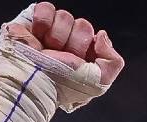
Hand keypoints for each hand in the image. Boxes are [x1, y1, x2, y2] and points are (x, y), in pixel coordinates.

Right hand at [5, 3, 124, 85]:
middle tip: (62, 58)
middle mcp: (65, 44)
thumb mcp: (99, 82)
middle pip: (82, 25)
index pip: (94, 37)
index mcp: (81, 57)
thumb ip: (114, 61)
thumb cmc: (61, 87)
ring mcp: (49, 33)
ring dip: (57, 36)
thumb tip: (102, 36)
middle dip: (74, 43)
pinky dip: (43, 21)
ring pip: (65, 16)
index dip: (88, 47)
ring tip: (47, 51)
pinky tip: (37, 37)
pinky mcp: (32, 23)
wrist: (33, 82)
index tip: (79, 61)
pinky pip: (46, 8)